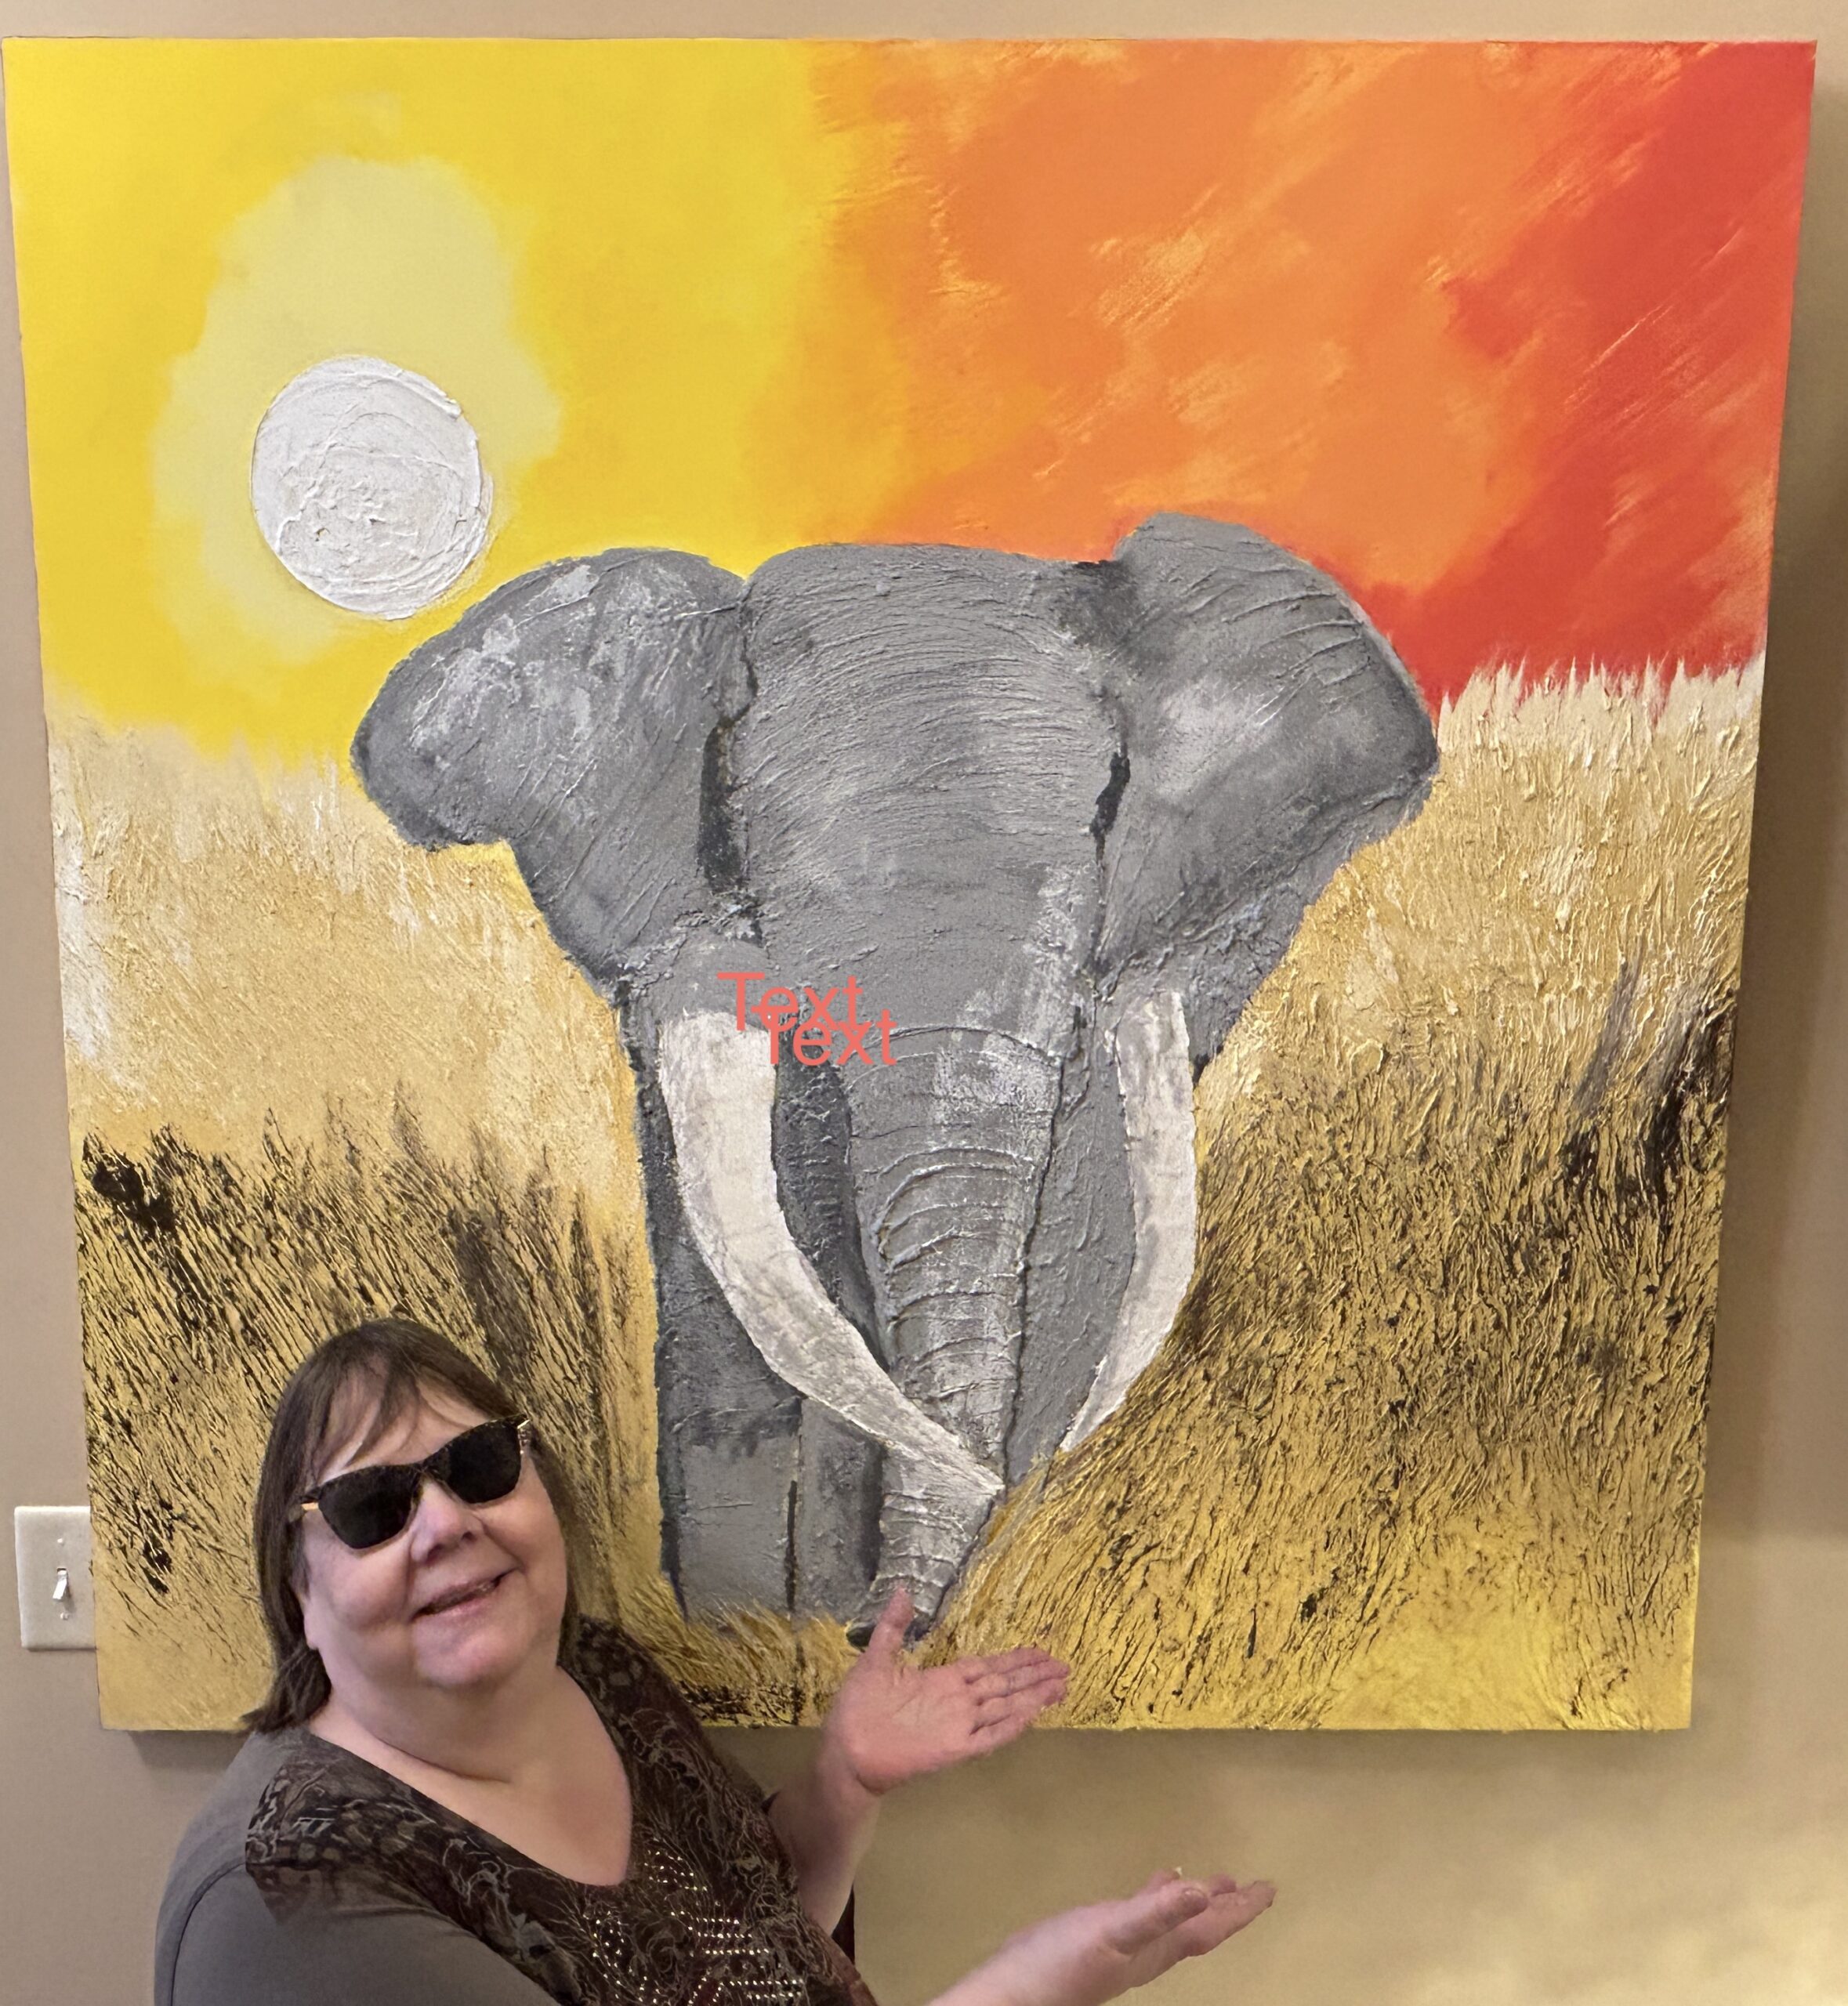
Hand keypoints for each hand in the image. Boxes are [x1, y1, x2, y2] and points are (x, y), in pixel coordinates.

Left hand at [822, 1589, 1068, 1797]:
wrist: (846, 1750)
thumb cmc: (857, 1708)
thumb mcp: (875, 1659)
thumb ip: (893, 1627)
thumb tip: (904, 1589)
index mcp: (943, 1681)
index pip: (987, 1667)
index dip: (1014, 1660)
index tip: (1040, 1651)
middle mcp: (957, 1702)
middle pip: (1003, 1685)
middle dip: (1033, 1676)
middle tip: (1064, 1666)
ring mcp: (957, 1725)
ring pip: (1003, 1707)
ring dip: (1032, 1697)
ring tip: (1060, 1686)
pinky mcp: (953, 1748)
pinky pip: (988, 1735)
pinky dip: (1010, 1725)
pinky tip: (1031, 1714)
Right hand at [943, 1869, 1274, 2005]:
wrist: (1015, 1993)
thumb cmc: (1064, 1962)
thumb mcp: (1112, 1932)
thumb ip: (1156, 1910)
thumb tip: (1205, 1890)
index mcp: (1158, 1948)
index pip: (1210, 1928)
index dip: (1241, 1910)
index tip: (1269, 1888)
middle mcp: (1149, 1950)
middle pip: (1199, 1927)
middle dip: (1226, 1908)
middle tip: (1250, 1884)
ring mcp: (1126, 1947)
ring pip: (1174, 1922)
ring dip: (1195, 1902)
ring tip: (1211, 1880)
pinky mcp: (1102, 1938)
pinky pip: (1144, 1914)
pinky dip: (1156, 1897)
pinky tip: (1150, 1884)